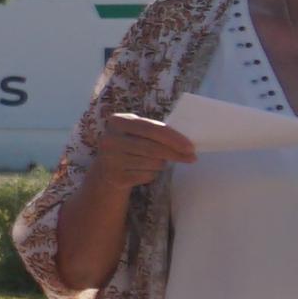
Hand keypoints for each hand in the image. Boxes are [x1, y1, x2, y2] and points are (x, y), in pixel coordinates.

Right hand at [77, 105, 197, 194]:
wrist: (106, 169)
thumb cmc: (131, 146)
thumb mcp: (138, 133)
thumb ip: (156, 132)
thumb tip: (187, 145)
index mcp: (117, 121)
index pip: (151, 128)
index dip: (173, 138)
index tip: (190, 147)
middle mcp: (109, 139)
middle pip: (153, 148)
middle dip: (176, 153)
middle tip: (192, 158)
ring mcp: (109, 160)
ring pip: (152, 163)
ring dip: (161, 164)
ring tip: (154, 162)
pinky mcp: (114, 177)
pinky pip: (146, 175)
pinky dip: (152, 174)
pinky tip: (143, 170)